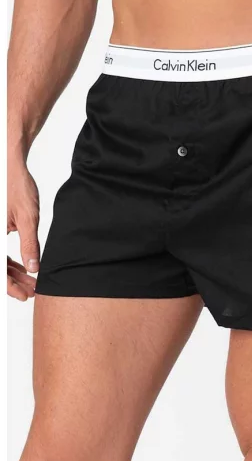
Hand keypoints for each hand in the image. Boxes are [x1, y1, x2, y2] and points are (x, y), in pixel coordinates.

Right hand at [7, 161, 39, 300]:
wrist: (9, 165)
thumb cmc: (17, 186)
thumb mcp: (28, 218)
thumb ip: (30, 244)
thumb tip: (34, 269)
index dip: (10, 286)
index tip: (25, 295)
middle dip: (14, 282)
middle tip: (33, 291)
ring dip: (13, 273)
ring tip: (32, 283)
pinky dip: (10, 261)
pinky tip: (26, 267)